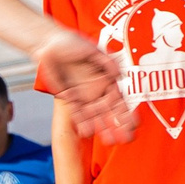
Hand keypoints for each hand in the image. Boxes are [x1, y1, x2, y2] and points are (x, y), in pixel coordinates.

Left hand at [31, 28, 134, 143]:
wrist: (49, 44)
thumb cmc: (71, 43)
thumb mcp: (91, 50)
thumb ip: (106, 62)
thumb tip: (119, 74)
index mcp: (106, 79)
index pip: (119, 99)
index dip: (127, 112)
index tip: (135, 124)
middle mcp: (96, 90)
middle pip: (109, 111)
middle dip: (118, 125)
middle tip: (127, 139)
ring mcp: (83, 95)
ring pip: (95, 115)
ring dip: (102, 128)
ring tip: (110, 141)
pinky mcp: (68, 97)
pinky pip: (76, 113)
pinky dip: (82, 122)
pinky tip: (88, 133)